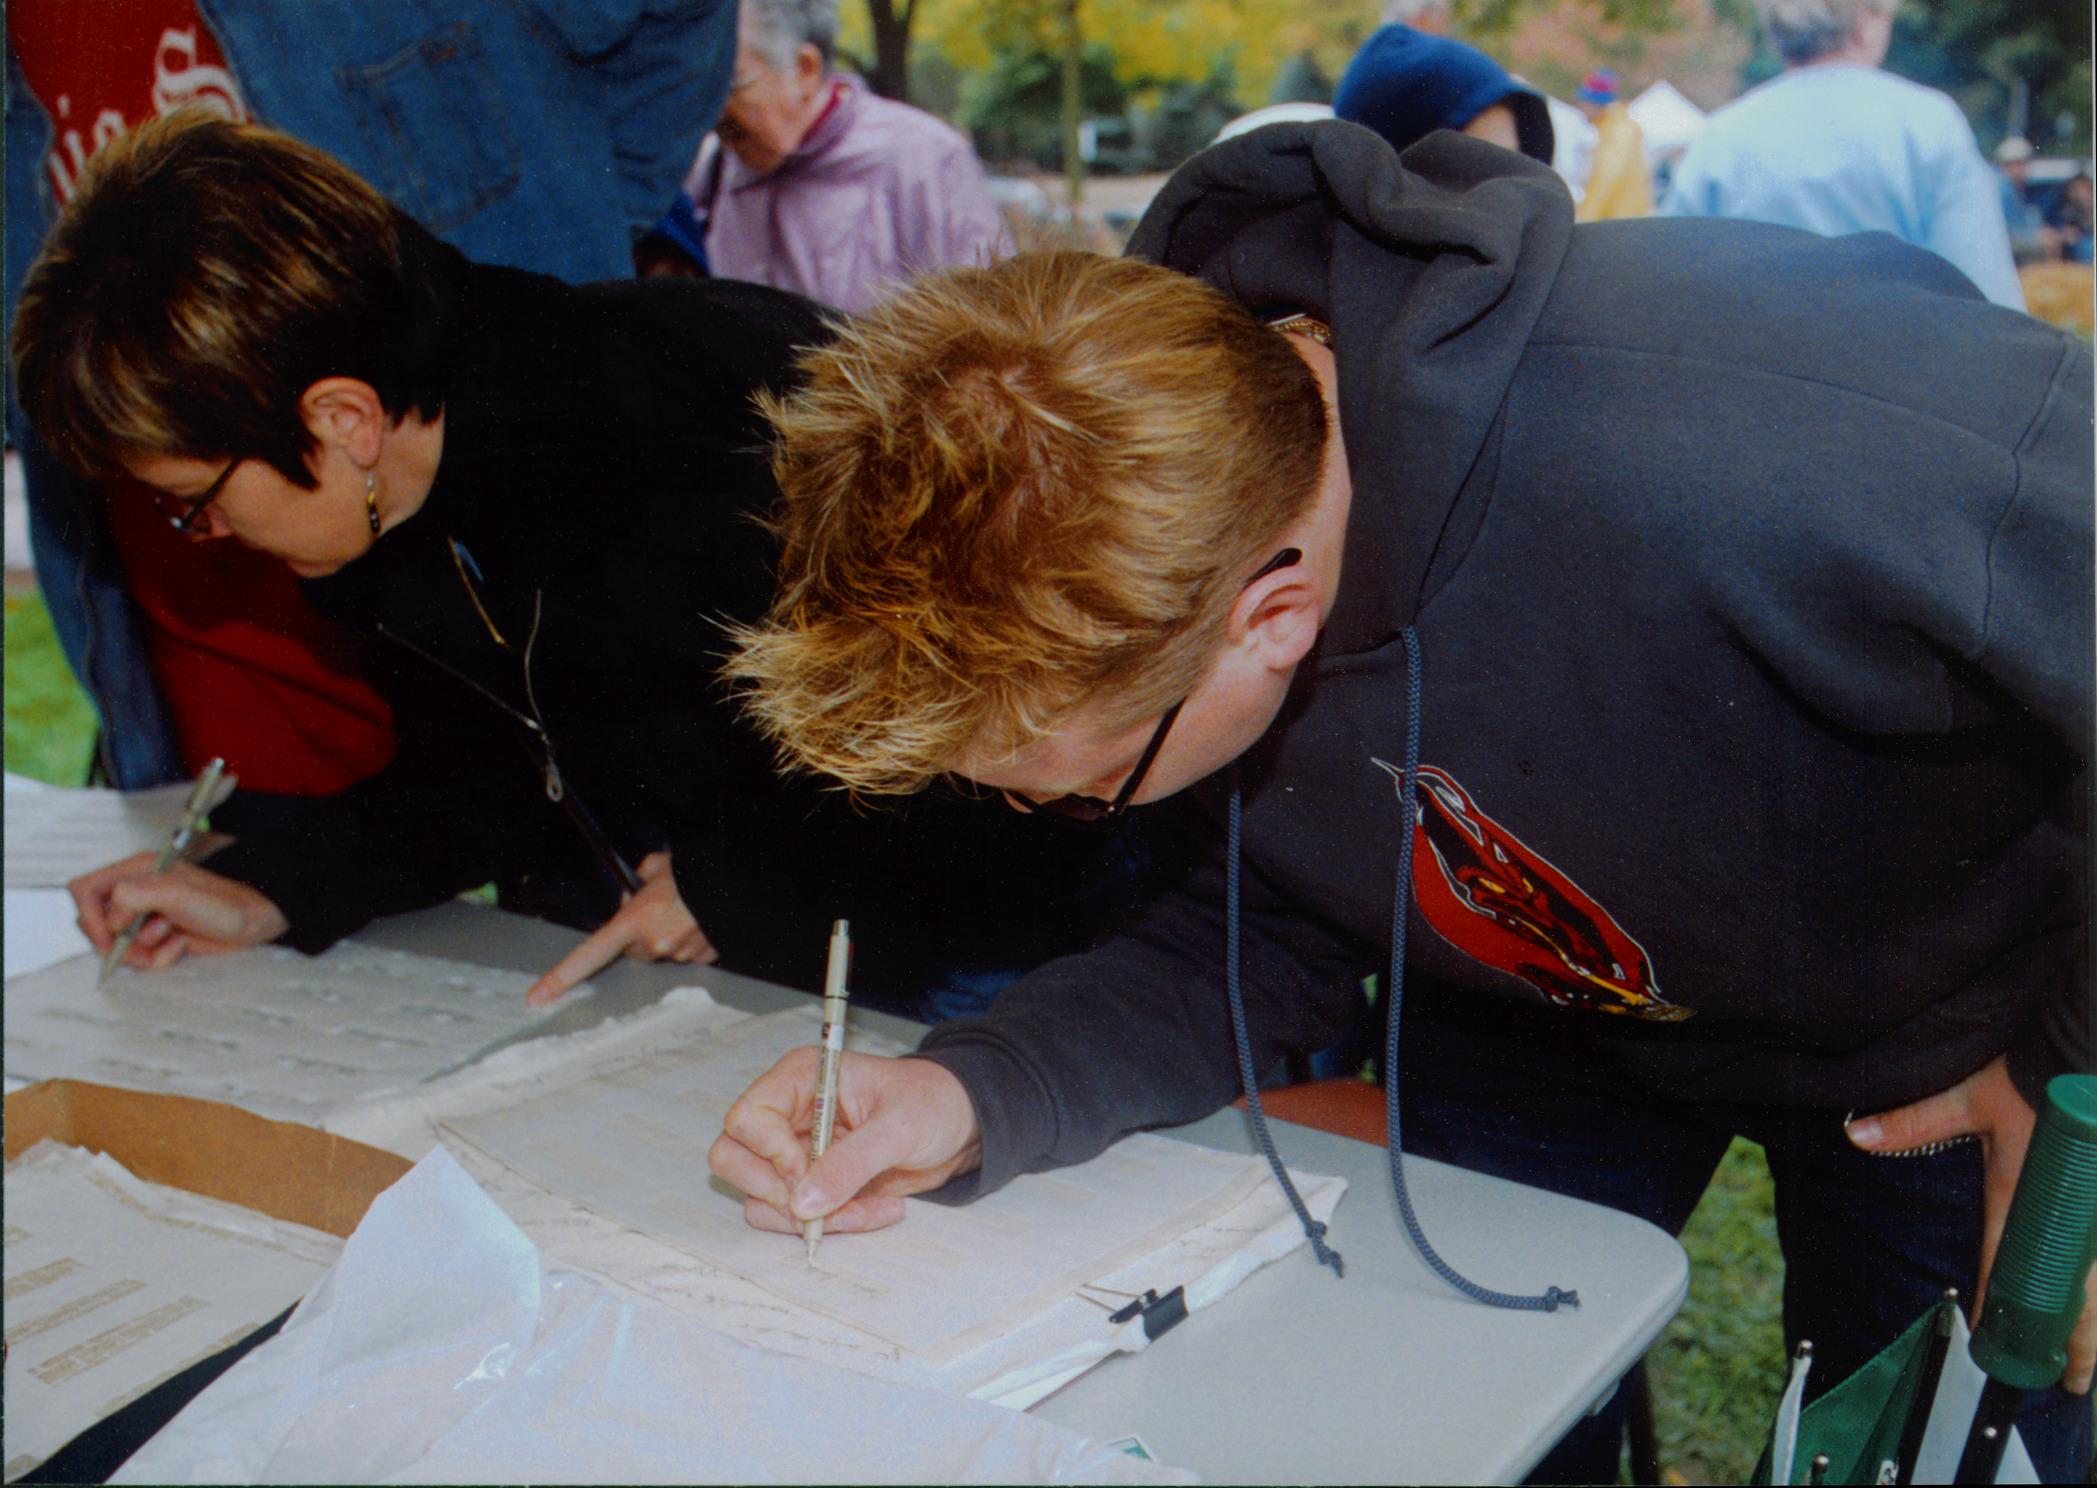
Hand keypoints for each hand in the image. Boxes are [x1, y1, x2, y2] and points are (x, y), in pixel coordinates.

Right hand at [70, 852, 288, 969]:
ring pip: (117, 944)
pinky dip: (159, 957)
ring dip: (141, 951)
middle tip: (143, 948)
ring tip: (171, 941)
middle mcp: (136, 892)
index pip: (85, 890)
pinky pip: (140, 956)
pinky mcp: (157, 936)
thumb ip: (139, 896)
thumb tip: (112, 916)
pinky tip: (181, 946)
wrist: (256, 921)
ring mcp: (146, 915)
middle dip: (117, 941)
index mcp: (136, 871)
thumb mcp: (181, 894)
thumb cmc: (226, 903)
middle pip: (97, 922)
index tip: (110, 935)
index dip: (90, 915)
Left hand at [525, 851, 715, 1006]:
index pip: (589, 953)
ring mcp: (680, 954)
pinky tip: (703, 920)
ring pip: (663, 952)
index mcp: (635, 921)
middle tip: (657, 910)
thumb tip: (640, 880)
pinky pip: (690, 954)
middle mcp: (654, 943)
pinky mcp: (704, 958)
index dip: (561, 977)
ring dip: (669, 935)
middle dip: (639, 935)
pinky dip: (693, 939)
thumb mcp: (660, 864)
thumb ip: (644, 875)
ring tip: (687, 910)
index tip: (537, 998)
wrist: (738, 881)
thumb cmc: (697, 871)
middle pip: (633, 951)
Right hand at [709, 1051, 982, 1234]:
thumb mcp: (898, 1128)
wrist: (962, 1126)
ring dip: (814, 1217)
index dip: (769, 1154)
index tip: (807, 1175)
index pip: (746, 1119)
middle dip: (776, 1193)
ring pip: (761, 1198)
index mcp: (801, 1079)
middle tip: (823, 1204)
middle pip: (733, 1159)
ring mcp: (796, 1152)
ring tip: (870, 1208)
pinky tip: (878, 1209)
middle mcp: (788, 1115)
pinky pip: (796, 1217)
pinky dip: (833, 1224)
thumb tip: (802, 1204)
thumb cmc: (932, 1103)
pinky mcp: (813, 1185)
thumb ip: (850, 1163)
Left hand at [1849, 1054, 2096, 1393]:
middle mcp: (2067, 1210)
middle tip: (2065, 1379)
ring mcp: (2091, 1211)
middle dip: (2071, 1340)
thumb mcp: (1965, 1093)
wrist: (2080, 1039)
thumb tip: (1854, 1135)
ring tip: (2085, 1365)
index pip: (2012, 1265)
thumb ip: (1911, 1121)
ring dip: (2093, 1323)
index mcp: (2025, 1190)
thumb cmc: (2026, 1068)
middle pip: (2075, 1293)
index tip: (1996, 1345)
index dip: (2005, 1310)